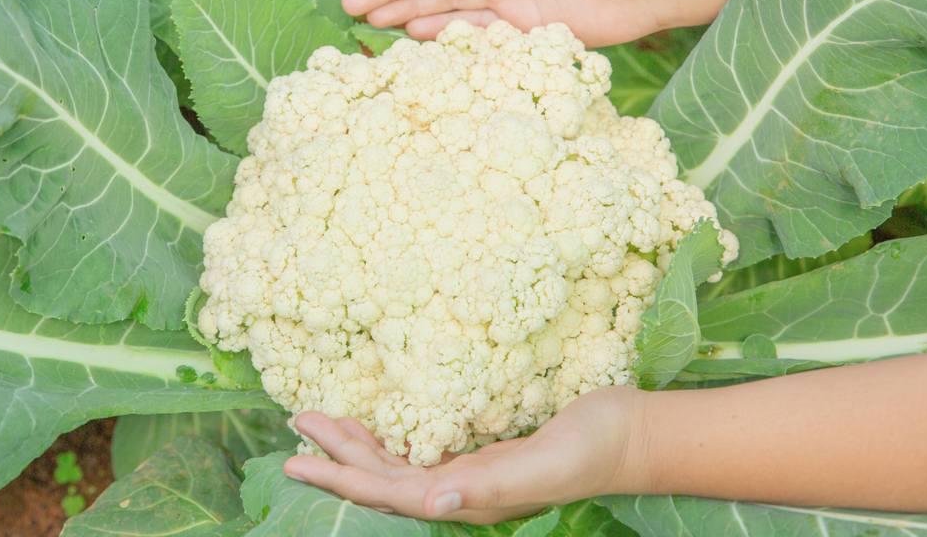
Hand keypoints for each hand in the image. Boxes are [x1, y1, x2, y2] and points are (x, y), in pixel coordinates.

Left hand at [283, 386, 646, 524]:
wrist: (631, 434)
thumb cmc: (593, 446)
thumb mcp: (544, 464)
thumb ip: (489, 487)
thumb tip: (432, 504)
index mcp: (468, 498)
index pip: (389, 492)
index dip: (341, 476)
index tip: (296, 460)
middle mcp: (462, 491)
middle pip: (384, 478)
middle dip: (337, 456)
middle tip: (295, 427)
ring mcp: (473, 473)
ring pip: (399, 464)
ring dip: (358, 447)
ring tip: (320, 424)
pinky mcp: (484, 453)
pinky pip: (423, 449)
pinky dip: (393, 438)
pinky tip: (380, 426)